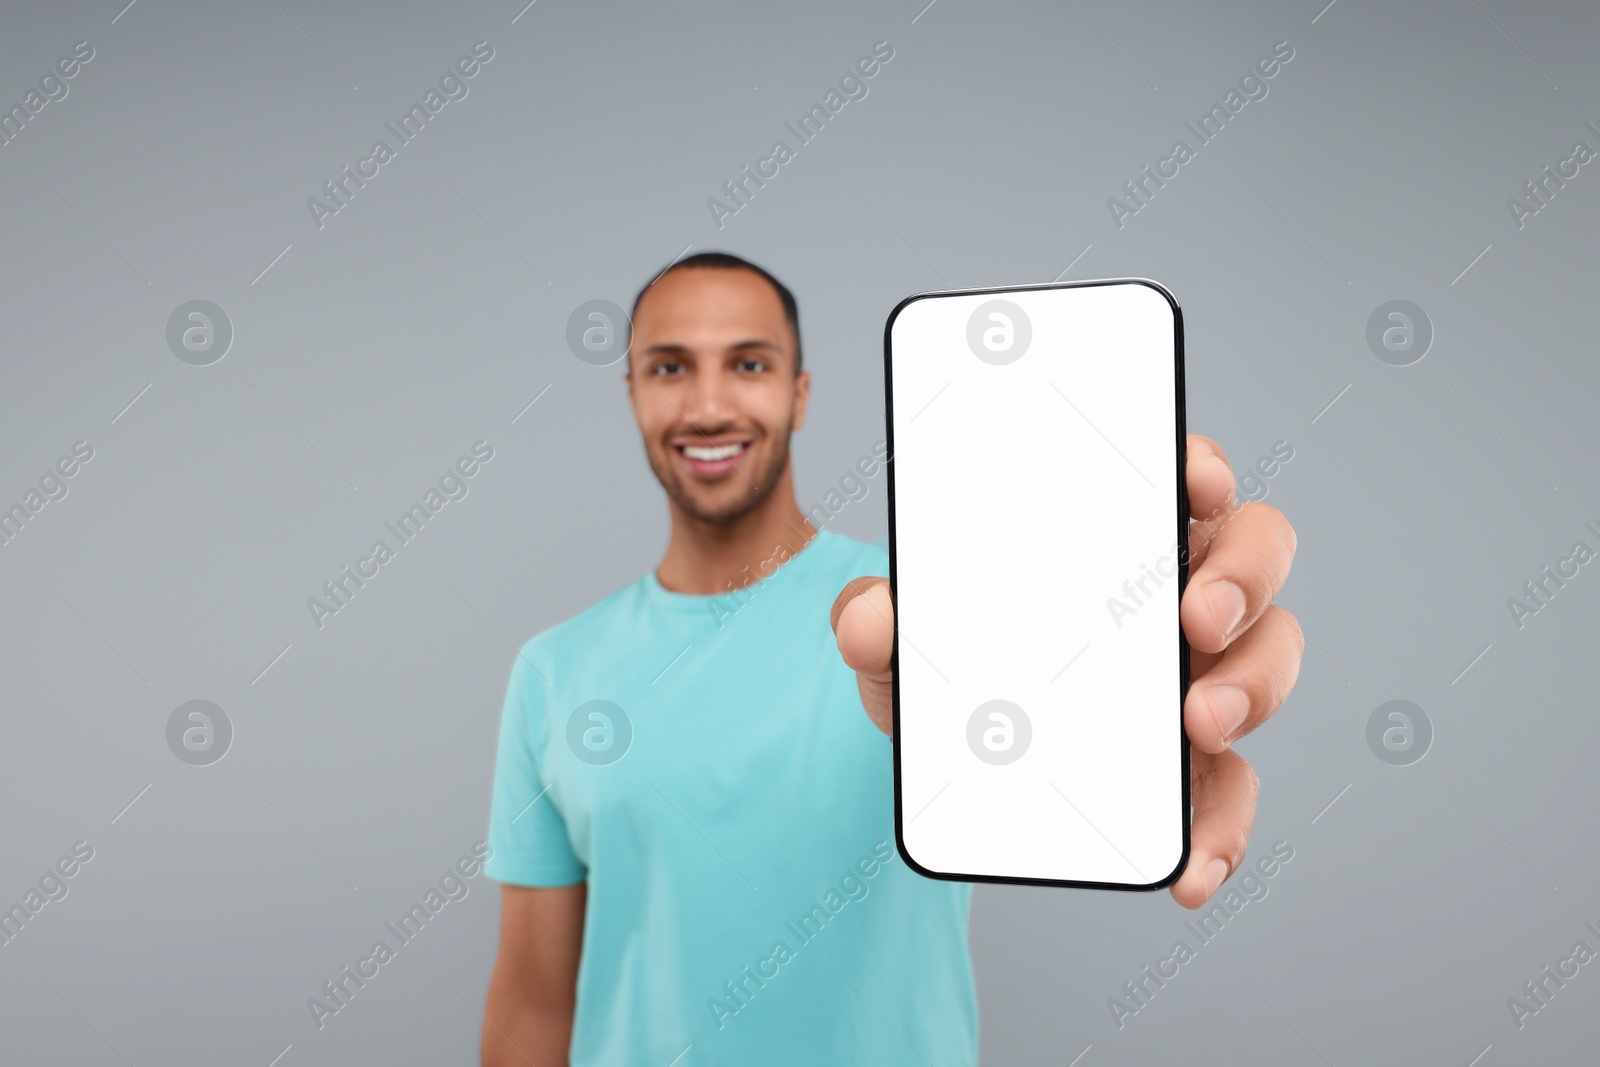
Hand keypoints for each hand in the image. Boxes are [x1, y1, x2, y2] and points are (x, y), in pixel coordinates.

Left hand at [829, 434, 1301, 908]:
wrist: (942, 763)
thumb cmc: (941, 665)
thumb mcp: (899, 639)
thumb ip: (873, 618)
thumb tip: (866, 618)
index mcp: (1113, 532)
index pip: (1175, 471)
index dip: (1200, 466)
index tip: (1196, 483)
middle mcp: (1171, 590)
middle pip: (1254, 549)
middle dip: (1243, 577)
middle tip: (1195, 618)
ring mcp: (1195, 674)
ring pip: (1267, 656)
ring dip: (1252, 688)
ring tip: (1202, 725)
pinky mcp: (1193, 765)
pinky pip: (1232, 790)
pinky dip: (1221, 829)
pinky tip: (1190, 869)